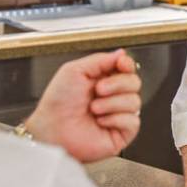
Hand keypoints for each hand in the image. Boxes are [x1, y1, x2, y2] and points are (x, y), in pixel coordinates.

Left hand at [26, 49, 141, 162]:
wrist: (51, 128)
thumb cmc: (57, 103)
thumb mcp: (74, 70)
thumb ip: (100, 59)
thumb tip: (121, 53)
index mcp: (104, 80)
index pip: (127, 68)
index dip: (127, 64)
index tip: (121, 64)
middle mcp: (113, 96)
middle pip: (135, 82)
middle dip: (117, 84)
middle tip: (98, 89)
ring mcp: (118, 114)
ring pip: (134, 101)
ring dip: (111, 104)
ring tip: (94, 108)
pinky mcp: (121, 133)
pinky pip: (133, 121)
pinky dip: (115, 119)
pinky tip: (100, 121)